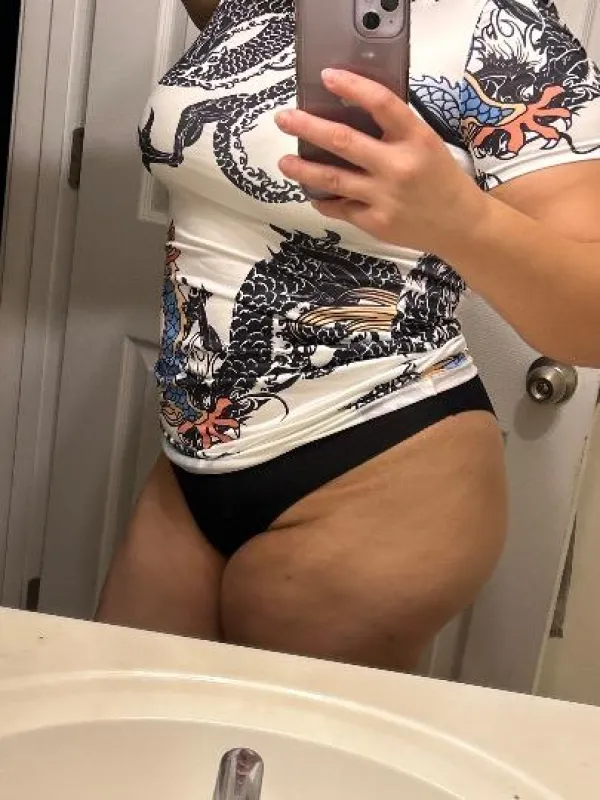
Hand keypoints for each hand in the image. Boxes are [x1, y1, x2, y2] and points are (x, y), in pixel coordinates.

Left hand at [275, 69, 489, 255]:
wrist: (461, 225)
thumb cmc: (441, 180)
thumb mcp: (427, 144)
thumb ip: (395, 131)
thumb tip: (348, 113)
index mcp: (416, 139)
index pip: (381, 103)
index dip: (352, 87)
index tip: (327, 76)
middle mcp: (398, 166)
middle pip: (343, 141)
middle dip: (307, 127)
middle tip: (284, 119)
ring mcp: (384, 197)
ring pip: (332, 179)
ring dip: (303, 169)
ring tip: (284, 162)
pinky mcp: (376, 222)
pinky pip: (340, 208)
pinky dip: (324, 200)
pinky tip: (314, 194)